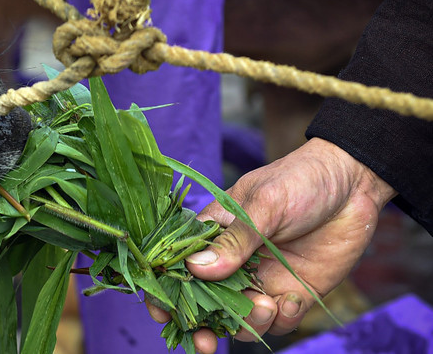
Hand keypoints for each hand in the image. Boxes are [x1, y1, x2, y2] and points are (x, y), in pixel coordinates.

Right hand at [145, 138, 396, 353]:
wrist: (353, 184)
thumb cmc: (299, 180)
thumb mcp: (264, 204)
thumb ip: (235, 240)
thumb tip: (197, 269)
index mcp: (214, 234)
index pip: (179, 266)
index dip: (166, 291)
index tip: (164, 313)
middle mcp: (233, 262)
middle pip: (205, 303)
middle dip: (202, 327)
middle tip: (206, 343)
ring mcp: (262, 280)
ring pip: (240, 319)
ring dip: (246, 323)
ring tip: (265, 305)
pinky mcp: (293, 293)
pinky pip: (279, 321)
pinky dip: (281, 319)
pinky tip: (293, 299)